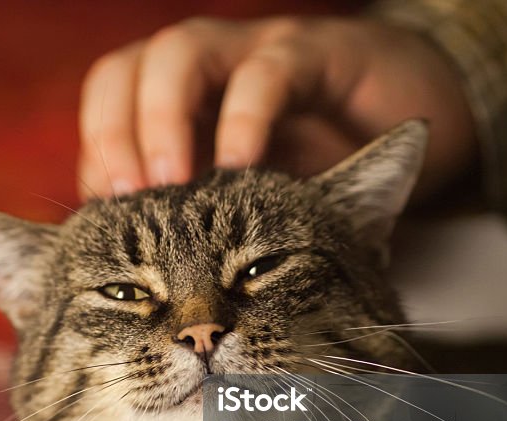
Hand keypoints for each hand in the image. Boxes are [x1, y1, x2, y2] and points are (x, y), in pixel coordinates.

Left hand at [78, 16, 475, 200]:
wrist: (410, 118)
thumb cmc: (314, 171)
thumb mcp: (244, 210)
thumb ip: (192, 228)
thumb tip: (131, 280)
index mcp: (172, 104)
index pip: (105, 110)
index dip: (95, 155)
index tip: (101, 218)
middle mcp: (201, 71)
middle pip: (122, 74)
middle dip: (111, 136)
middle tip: (124, 199)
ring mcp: (251, 55)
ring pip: (179, 54)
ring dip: (162, 120)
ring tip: (169, 183)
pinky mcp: (314, 56)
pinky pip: (268, 73)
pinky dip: (245, 118)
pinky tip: (240, 165)